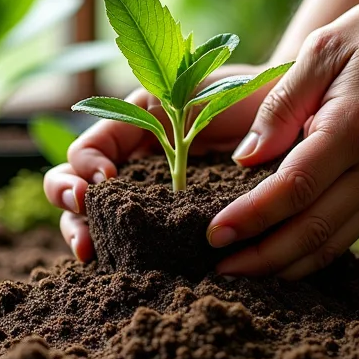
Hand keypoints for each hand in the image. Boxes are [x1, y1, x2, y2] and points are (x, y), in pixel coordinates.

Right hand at [44, 64, 266, 260]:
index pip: (85, 152)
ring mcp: (152, 193)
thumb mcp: (185, 94)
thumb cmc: (236, 94)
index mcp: (131, 127)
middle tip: (83, 221)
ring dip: (86, 233)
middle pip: (77, 188)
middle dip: (70, 205)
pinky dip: (124, 252)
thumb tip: (112, 175)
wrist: (287, 113)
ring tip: (91, 251)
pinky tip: (122, 264)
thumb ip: (147, 118)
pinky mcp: (176, 220)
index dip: (82, 170)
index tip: (102, 182)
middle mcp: (134, 162)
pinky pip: (141, 239)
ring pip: (101, 218)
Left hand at [207, 0, 358, 279]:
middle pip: (310, 230)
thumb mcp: (323, 48)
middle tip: (217, 269)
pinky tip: (280, 257)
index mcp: (354, 127)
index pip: (293, 188)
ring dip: (283, 265)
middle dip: (260, 256)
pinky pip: (346, 235)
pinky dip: (311, 254)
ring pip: (330, 244)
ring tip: (240, 272)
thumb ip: (281, 105)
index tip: (213, 235)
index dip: (251, 217)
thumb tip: (245, 159)